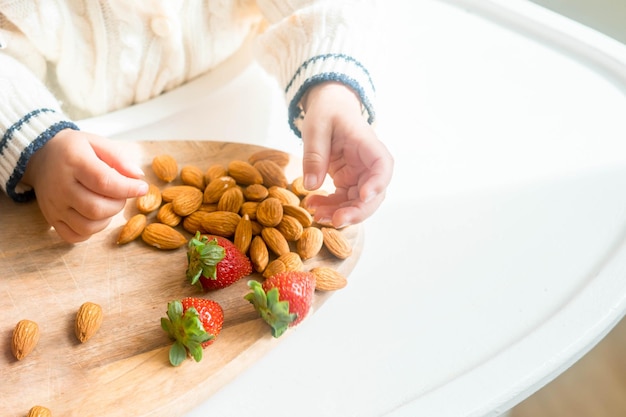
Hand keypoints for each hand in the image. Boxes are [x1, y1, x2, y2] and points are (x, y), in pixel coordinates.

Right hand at [22, 129, 147, 242]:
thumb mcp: (97, 143)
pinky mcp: (51, 218)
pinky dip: (90, 231)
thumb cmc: (74, 149)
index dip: (128, 189)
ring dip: (107, 218)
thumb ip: (119, 158)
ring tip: (107, 203)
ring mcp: (54, 205)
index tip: (142, 188)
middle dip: (118, 204)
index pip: (105, 182)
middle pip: (97, 208)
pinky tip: (94, 216)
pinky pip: (74, 236)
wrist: (40, 155)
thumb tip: (138, 177)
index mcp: (74, 162)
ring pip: (88, 226)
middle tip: (120, 194)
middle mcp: (61, 186)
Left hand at [299, 82, 392, 226]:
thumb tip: (311, 186)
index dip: (377, 183)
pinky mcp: (349, 182)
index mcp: (367, 144)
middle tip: (336, 220)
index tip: (363, 196)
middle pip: (374, 193)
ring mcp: (360, 175)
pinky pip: (344, 201)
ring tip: (316, 215)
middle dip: (357, 211)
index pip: (382, 165)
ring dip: (340, 213)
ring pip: (359, 203)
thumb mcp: (315, 127)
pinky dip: (330, 207)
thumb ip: (314, 154)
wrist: (330, 109)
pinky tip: (313, 205)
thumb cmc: (327, 112)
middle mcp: (369, 163)